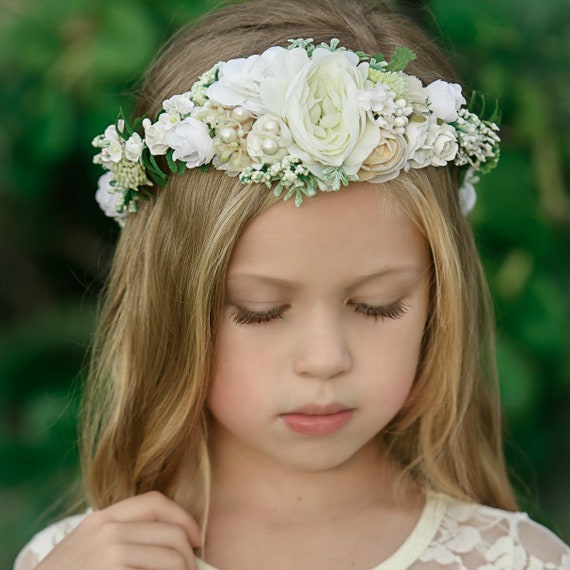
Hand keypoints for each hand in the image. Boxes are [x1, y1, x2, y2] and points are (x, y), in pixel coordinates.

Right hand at [37, 491, 202, 569]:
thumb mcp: (88, 548)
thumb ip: (121, 536)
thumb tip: (171, 541)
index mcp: (103, 518)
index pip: (156, 502)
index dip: (184, 519)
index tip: (196, 539)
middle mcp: (107, 530)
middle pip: (171, 532)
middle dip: (189, 555)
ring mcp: (109, 552)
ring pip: (172, 558)